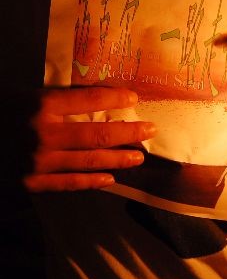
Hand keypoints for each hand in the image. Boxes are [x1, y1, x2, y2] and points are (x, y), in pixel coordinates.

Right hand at [23, 87, 155, 191]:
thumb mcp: (24, 95)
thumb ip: (56, 99)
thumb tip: (96, 99)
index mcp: (40, 104)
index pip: (88, 99)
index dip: (115, 98)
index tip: (134, 98)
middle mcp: (43, 132)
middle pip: (98, 132)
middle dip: (129, 131)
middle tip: (150, 130)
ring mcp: (38, 161)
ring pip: (89, 160)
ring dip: (119, 158)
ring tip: (139, 156)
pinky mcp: (30, 182)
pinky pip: (69, 183)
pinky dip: (92, 182)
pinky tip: (111, 179)